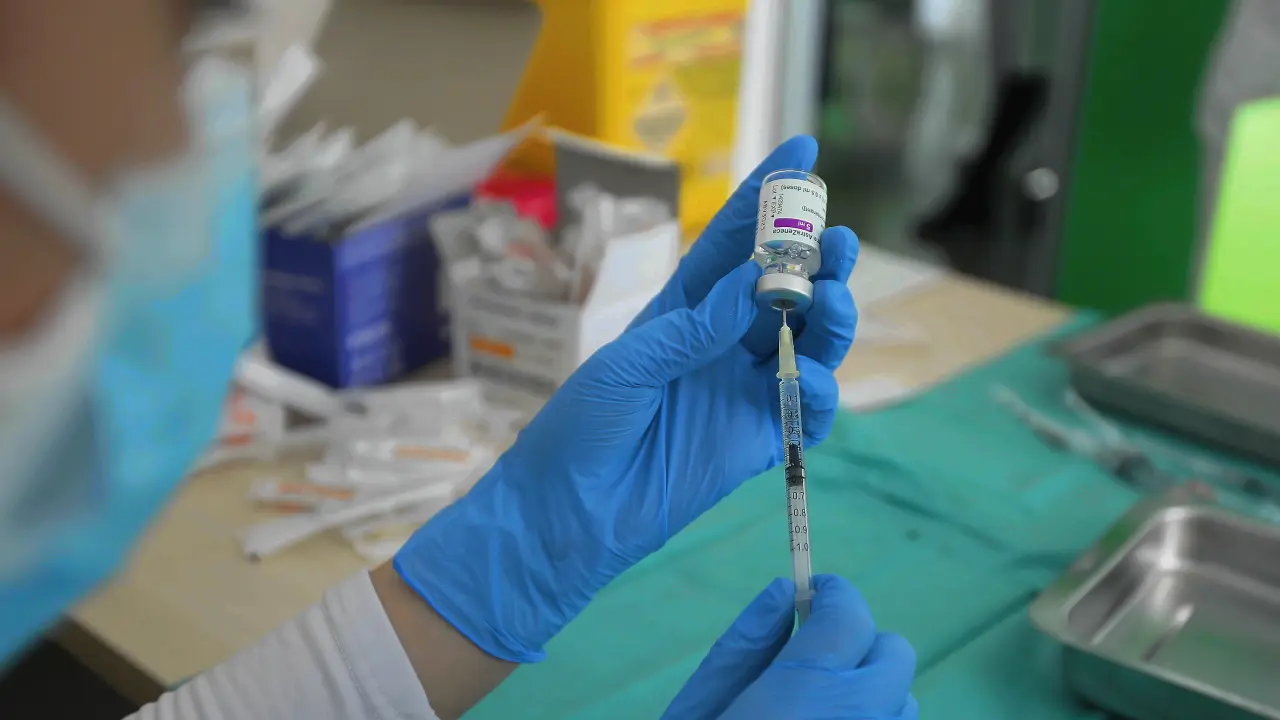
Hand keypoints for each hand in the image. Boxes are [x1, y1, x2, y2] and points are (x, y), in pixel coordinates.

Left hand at [393, 136, 859, 661]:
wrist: (571, 511)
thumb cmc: (580, 427)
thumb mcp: (626, 365)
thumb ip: (691, 328)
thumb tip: (753, 286)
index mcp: (682, 308)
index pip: (732, 242)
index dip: (766, 196)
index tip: (801, 149)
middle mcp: (720, 339)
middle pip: (783, 286)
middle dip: (814, 257)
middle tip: (834, 240)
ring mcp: (743, 386)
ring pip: (807, 338)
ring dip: (828, 316)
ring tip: (830, 300)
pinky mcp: (758, 435)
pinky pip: (806, 407)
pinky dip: (817, 391)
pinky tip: (807, 380)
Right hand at [663, 575, 917, 719]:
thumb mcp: (700, 706)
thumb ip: (746, 644)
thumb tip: (786, 591)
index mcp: (809, 688)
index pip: (849, 611)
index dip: (831, 594)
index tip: (810, 594)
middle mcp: (861, 717)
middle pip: (894, 653)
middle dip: (858, 644)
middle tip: (812, 660)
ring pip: (902, 701)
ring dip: (870, 694)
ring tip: (819, 710)